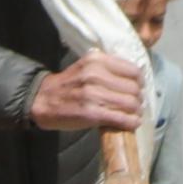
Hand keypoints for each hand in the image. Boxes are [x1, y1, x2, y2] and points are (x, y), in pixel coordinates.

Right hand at [28, 52, 144, 131]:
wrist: (43, 100)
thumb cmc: (68, 85)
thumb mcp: (86, 66)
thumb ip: (108, 68)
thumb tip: (136, 78)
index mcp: (97, 60)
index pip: (133, 71)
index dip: (139, 83)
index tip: (137, 89)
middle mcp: (96, 75)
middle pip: (134, 89)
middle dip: (138, 99)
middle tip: (135, 105)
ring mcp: (94, 95)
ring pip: (131, 104)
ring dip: (136, 112)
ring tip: (133, 115)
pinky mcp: (92, 114)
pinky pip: (122, 119)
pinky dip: (131, 123)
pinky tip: (131, 123)